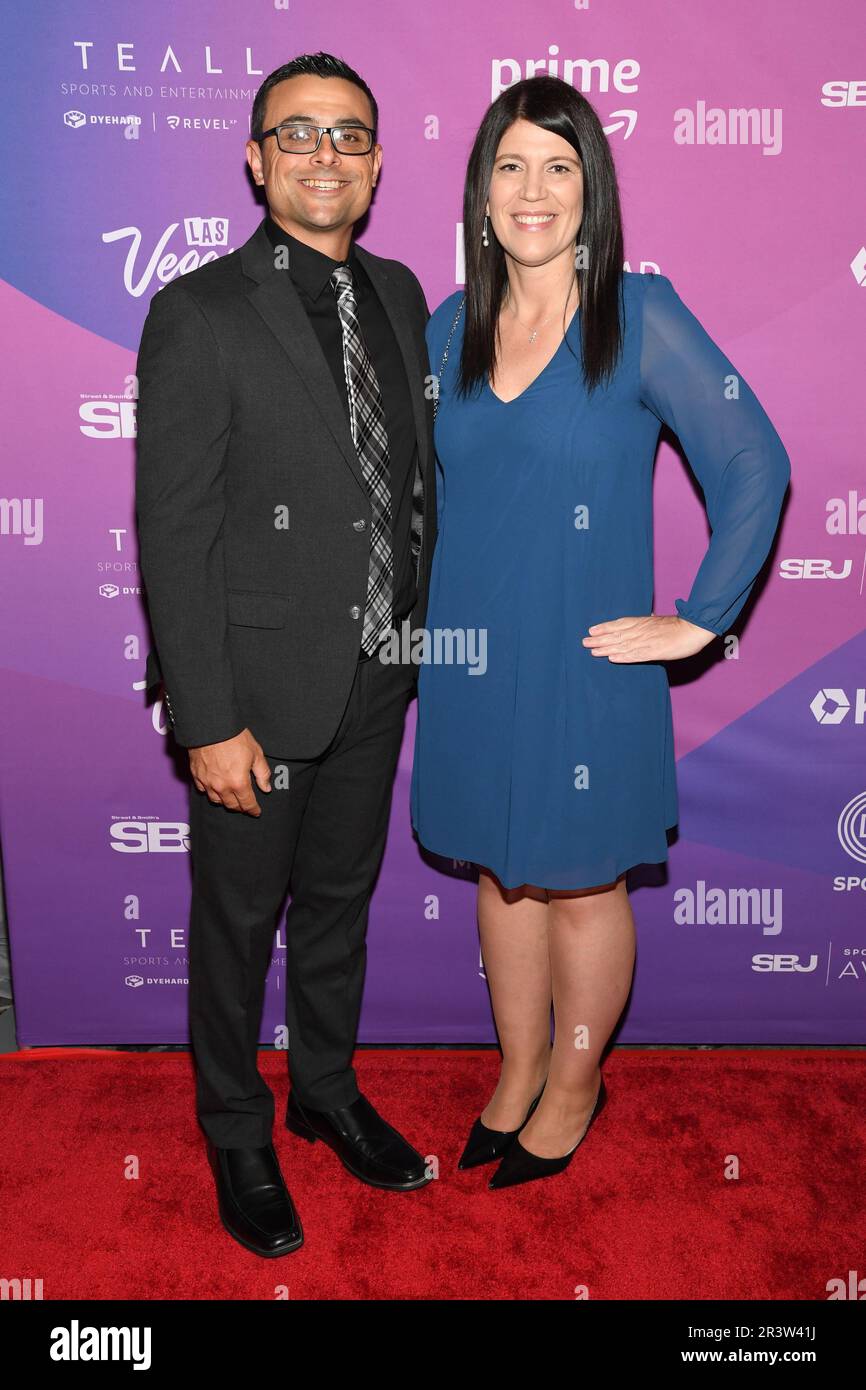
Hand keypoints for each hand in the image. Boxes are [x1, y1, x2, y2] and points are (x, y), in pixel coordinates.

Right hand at [188, 728, 271, 814]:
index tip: (256, 812)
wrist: (211, 726)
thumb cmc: (234, 737)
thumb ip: (262, 773)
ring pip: (216, 801)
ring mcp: (207, 782)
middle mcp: (222, 787)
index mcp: (239, 783)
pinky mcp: (196, 776)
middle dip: (240, 807)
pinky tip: (215, 787)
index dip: (253, 810)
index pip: (247, 804)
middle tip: (245, 805)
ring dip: (225, 801)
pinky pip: (203, 790)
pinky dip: (210, 792)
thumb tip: (266, 788)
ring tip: (231, 797)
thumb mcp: (256, 753)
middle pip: (232, 805)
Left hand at [582, 614, 716, 661]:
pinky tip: (612, 658)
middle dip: (599, 639)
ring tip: (592, 651)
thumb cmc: (679, 626)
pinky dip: (623, 657)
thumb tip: (647, 618)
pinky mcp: (654, 652)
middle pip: (616, 635)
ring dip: (606, 648)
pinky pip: (635, 655)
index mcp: (643, 622)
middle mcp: (641, 631)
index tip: (591, 630)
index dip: (604, 627)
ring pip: (622, 645)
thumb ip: (650, 622)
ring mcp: (647, 642)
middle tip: (584, 642)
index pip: (619, 624)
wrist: (694, 628)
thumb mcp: (660, 621)